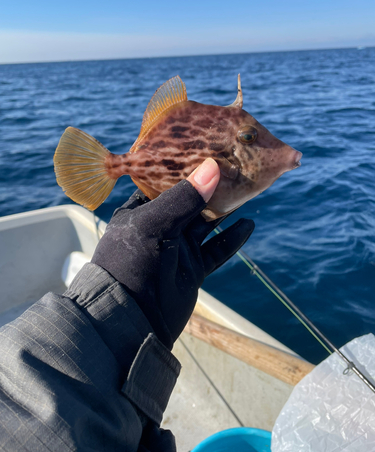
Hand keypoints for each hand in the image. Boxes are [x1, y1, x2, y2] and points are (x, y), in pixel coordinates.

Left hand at [92, 159, 254, 348]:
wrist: (130, 321)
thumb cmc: (130, 264)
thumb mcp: (153, 225)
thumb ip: (183, 198)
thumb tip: (212, 167)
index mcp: (141, 211)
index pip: (166, 182)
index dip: (186, 168)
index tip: (209, 151)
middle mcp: (161, 227)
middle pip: (191, 201)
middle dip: (211, 187)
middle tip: (236, 168)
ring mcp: (178, 248)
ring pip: (207, 223)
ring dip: (225, 209)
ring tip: (246, 190)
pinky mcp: (193, 269)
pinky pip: (217, 249)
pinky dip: (232, 238)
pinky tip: (248, 224)